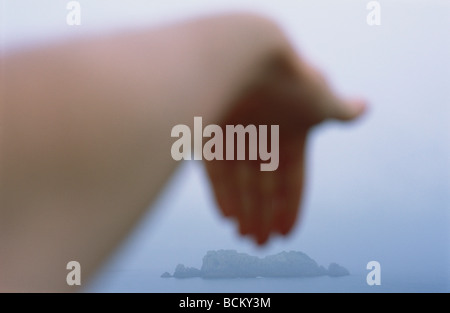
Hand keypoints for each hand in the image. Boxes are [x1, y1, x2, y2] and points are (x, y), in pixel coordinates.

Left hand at [204, 36, 365, 244]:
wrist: (242, 55)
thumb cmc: (286, 79)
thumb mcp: (321, 100)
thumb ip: (340, 109)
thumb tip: (364, 106)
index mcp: (289, 134)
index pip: (291, 178)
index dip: (290, 205)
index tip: (286, 232)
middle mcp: (261, 136)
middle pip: (262, 185)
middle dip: (262, 215)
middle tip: (260, 243)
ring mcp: (234, 136)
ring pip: (238, 181)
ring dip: (243, 209)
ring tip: (245, 236)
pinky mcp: (208, 135)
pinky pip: (216, 171)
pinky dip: (221, 192)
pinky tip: (227, 216)